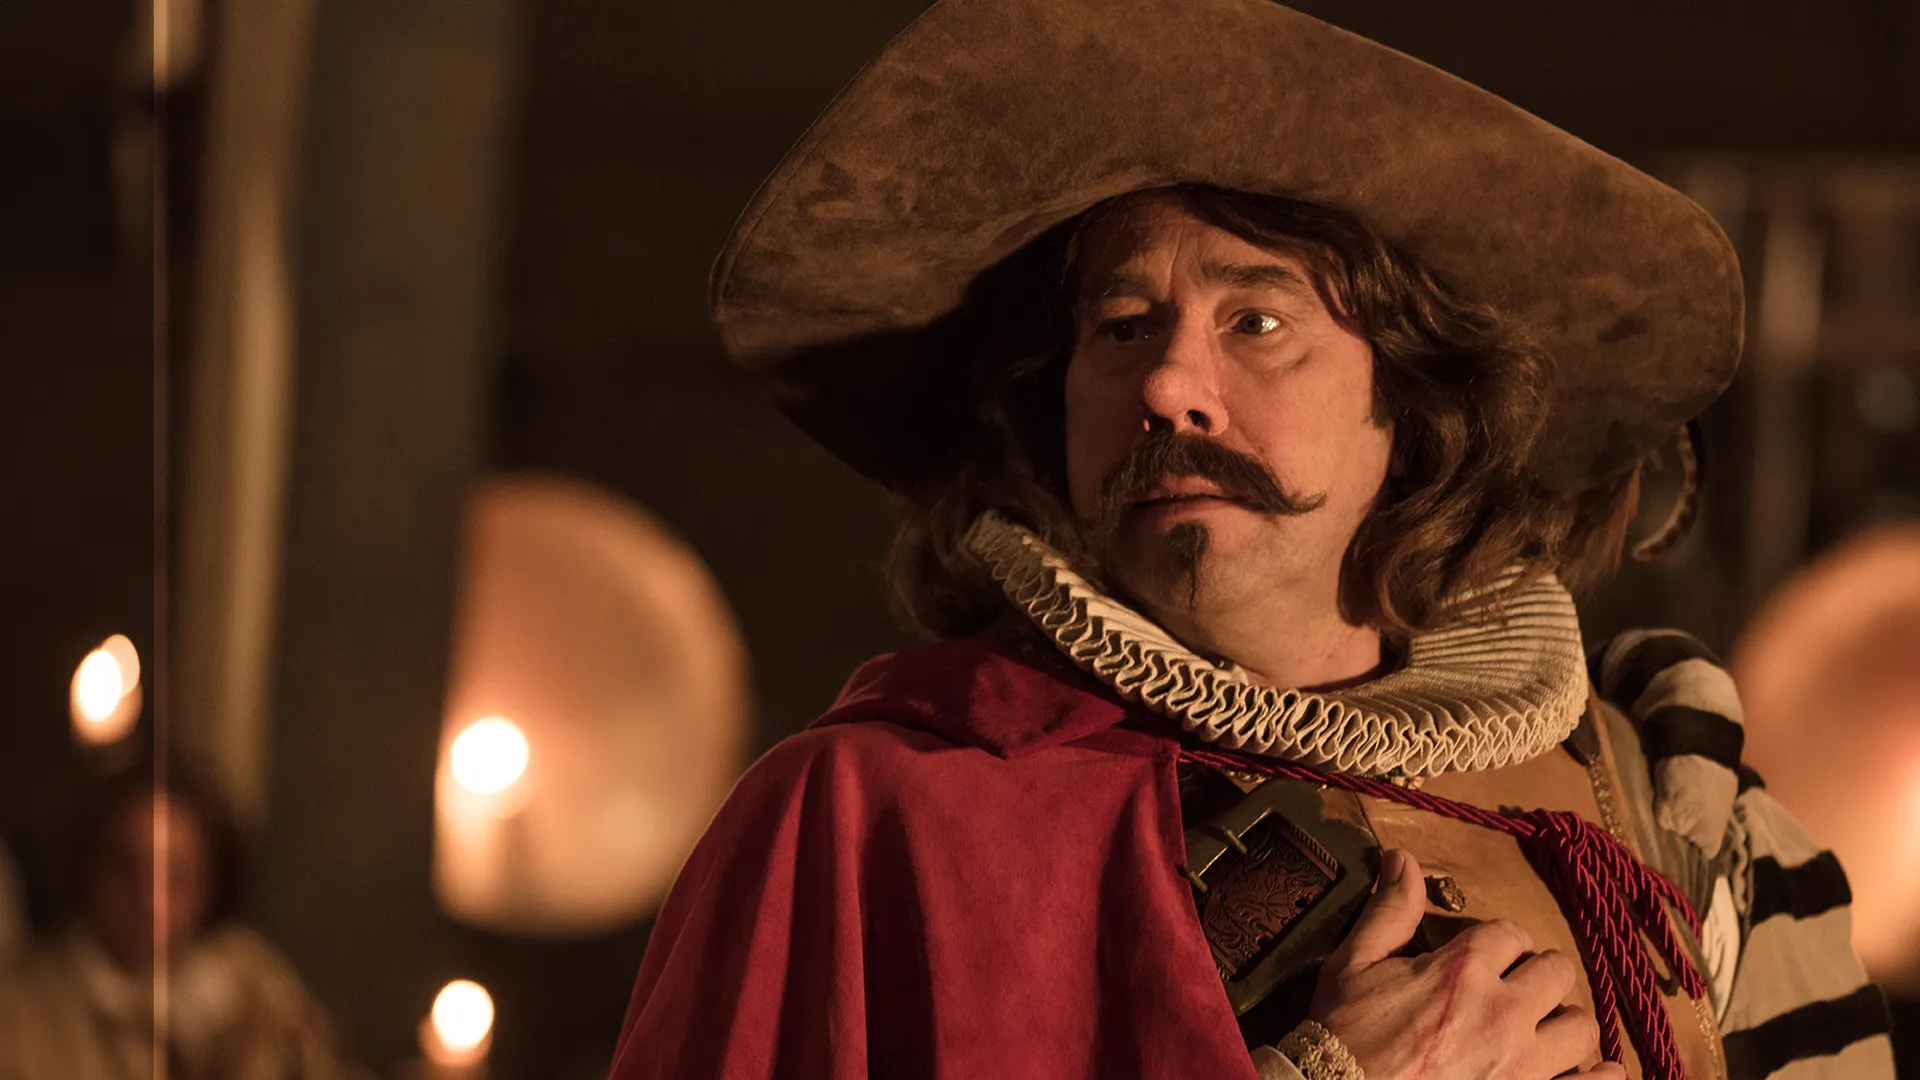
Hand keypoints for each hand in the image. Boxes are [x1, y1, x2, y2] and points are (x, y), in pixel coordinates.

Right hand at [1307, 849, 1622, 1079]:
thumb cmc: (1343, 1034)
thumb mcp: (1354, 963)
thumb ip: (1389, 911)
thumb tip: (1401, 858)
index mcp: (1462, 970)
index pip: (1510, 933)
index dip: (1501, 941)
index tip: (1492, 955)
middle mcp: (1501, 1012)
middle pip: (1556, 971)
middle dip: (1538, 974)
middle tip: (1520, 989)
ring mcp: (1521, 1064)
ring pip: (1580, 1027)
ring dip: (1565, 1023)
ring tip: (1546, 1029)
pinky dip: (1599, 1077)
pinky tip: (1597, 1070)